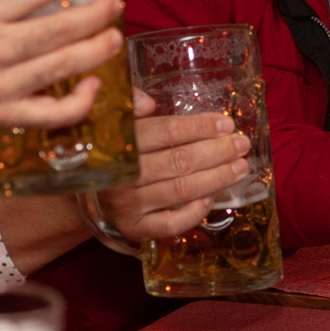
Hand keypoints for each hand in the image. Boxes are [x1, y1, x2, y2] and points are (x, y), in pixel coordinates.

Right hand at [94, 91, 252, 239]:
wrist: (87, 191)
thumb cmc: (110, 151)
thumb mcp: (113, 122)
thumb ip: (130, 107)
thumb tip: (149, 103)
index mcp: (118, 143)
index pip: (165, 132)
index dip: (199, 127)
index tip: (226, 125)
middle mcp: (122, 175)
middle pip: (178, 161)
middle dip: (216, 152)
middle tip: (242, 145)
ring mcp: (128, 204)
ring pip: (180, 190)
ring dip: (216, 178)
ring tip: (240, 167)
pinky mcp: (135, 227)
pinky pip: (170, 223)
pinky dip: (194, 212)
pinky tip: (211, 198)